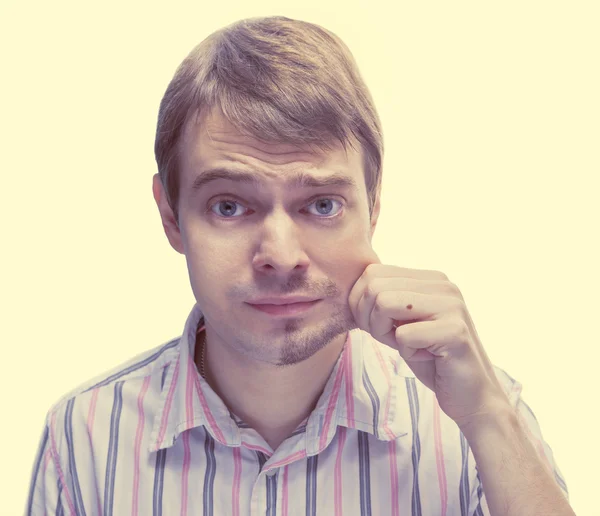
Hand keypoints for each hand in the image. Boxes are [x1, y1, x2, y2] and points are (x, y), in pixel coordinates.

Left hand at [348, 250, 511, 428]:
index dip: (361, 303)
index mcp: (430, 278)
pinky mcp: (454, 331)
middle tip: (392, 339)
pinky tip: (427, 357)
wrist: (472, 396)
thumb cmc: (431, 358)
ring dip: (385, 334)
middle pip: (374, 287)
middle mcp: (443, 285)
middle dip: (370, 319)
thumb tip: (351, 290)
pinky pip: (403, 335)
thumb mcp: (402, 323)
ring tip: (408, 346)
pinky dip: (407, 353)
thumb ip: (384, 300)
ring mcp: (451, 305)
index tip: (377, 326)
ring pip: (384, 303)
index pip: (372, 272)